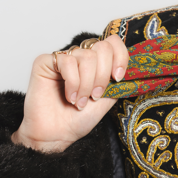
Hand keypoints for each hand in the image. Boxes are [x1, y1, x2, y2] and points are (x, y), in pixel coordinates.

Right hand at [11, 35, 128, 152]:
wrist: (57, 134)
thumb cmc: (79, 118)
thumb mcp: (108, 98)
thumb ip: (117, 80)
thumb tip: (132, 67)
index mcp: (97, 63)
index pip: (113, 42)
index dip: (120, 57)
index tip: (118, 79)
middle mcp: (80, 57)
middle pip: (102, 48)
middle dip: (103, 76)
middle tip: (96, 95)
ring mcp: (63, 58)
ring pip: (87, 57)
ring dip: (87, 84)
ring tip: (81, 101)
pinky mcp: (46, 61)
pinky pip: (67, 62)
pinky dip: (73, 83)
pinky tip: (69, 97)